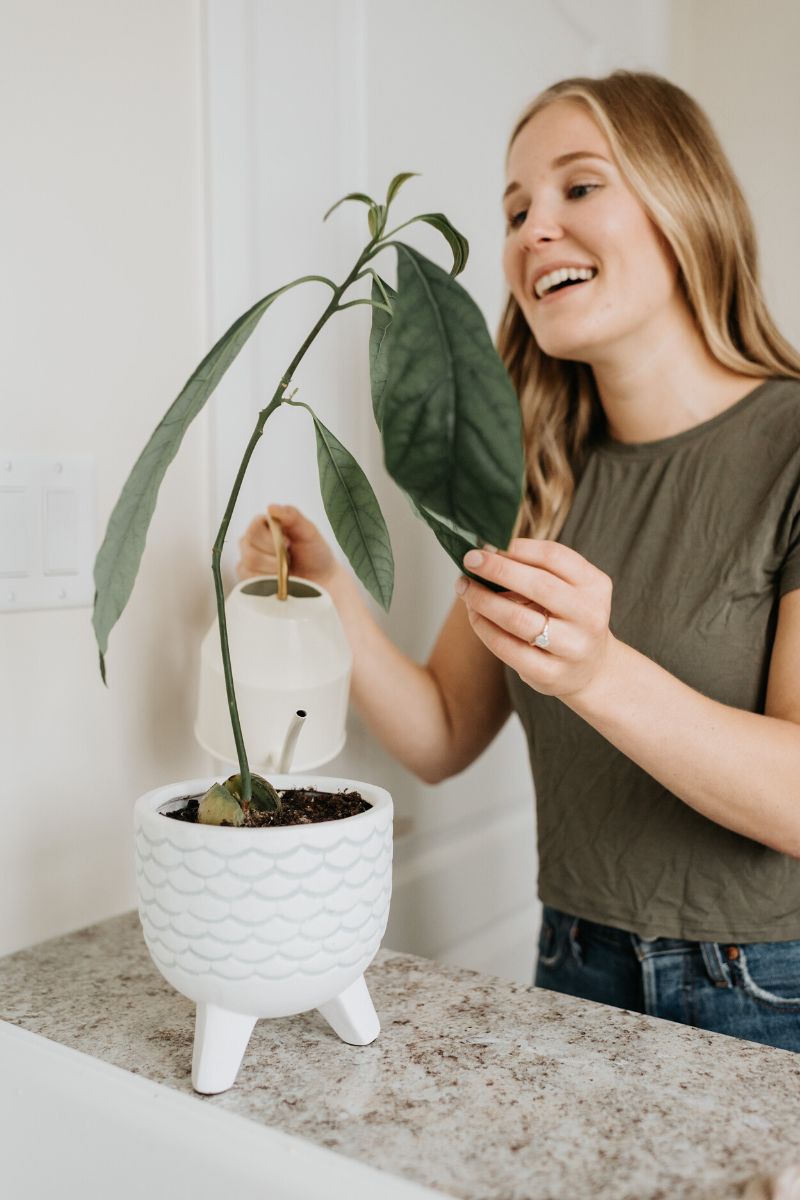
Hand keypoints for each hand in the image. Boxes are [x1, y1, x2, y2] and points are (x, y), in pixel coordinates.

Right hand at [236, 504, 338, 587]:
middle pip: (248, 546)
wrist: (321, 581)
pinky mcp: (249, 579)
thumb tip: (271, 507)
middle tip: (290, 558)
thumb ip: (292, 517)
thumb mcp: (309, 532)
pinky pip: (250, 580)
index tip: (289, 544)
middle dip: (274, 555)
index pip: (254, 527)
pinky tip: (279, 580)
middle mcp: (252, 541)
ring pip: (249, 563)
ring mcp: (248, 560)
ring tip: (287, 568)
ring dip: (274, 568)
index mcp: (265, 525)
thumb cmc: (315, 554)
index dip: (271, 538)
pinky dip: (269, 580)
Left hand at [454, 539, 613, 699]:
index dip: (517, 547)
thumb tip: (488, 551)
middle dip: (498, 569)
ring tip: (465, 588)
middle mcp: (589, 616)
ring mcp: (572, 647)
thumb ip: (537, 569)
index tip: (487, 543)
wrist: (591, 669)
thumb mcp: (569, 589)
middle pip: (539, 585)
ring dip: (484, 600)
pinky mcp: (550, 673)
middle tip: (470, 560)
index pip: (554, 556)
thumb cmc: (569, 618)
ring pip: (518, 619)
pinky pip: (507, 648)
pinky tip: (474, 614)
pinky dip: (484, 628)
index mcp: (595, 586)